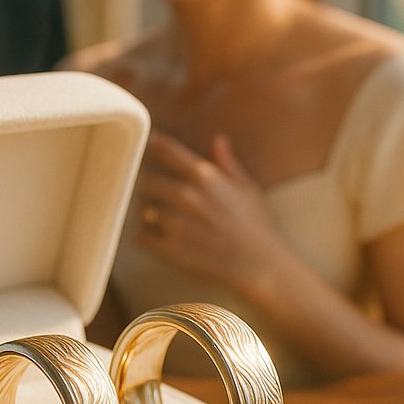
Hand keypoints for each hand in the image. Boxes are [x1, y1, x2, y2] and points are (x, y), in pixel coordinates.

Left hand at [134, 130, 284, 295]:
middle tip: (151, 188)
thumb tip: (219, 139)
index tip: (150, 144)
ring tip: (152, 215)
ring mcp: (177, 223)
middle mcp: (187, 196)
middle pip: (148, 181)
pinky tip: (150, 237)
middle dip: (148, 184)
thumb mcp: (248, 188)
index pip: (170, 152)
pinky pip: (142, 237)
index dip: (156, 144)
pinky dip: (143, 236)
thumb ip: (228, 163)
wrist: (260, 264)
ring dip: (146, 211)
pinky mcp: (171, 248)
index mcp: (205, 178)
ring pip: (143, 209)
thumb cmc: (258, 226)